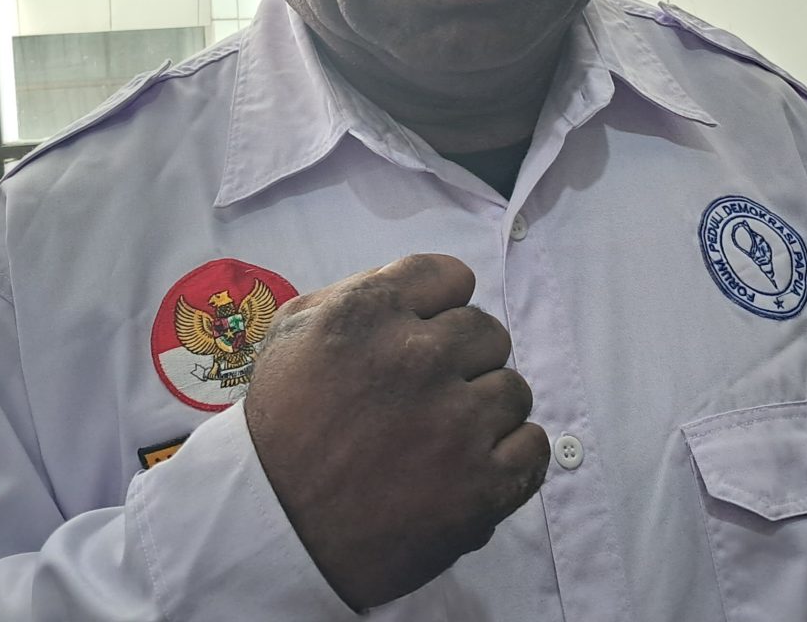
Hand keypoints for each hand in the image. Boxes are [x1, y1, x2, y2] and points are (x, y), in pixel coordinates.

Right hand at [244, 254, 549, 609]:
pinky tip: (472, 464)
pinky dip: (510, 455)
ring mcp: (455, 422)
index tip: (426, 332)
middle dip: (463, 357)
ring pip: (514, 388)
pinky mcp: (482, 485)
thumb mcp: (293, 331)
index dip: (440, 304)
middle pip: (488, 331)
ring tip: (444, 435)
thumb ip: (356, 291)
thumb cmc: (279, 425)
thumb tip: (417, 286)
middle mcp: (419, 357)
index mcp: (372, 313)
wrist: (273, 529)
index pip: (453, 276)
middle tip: (430, 391)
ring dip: (485, 408)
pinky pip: (533, 446)